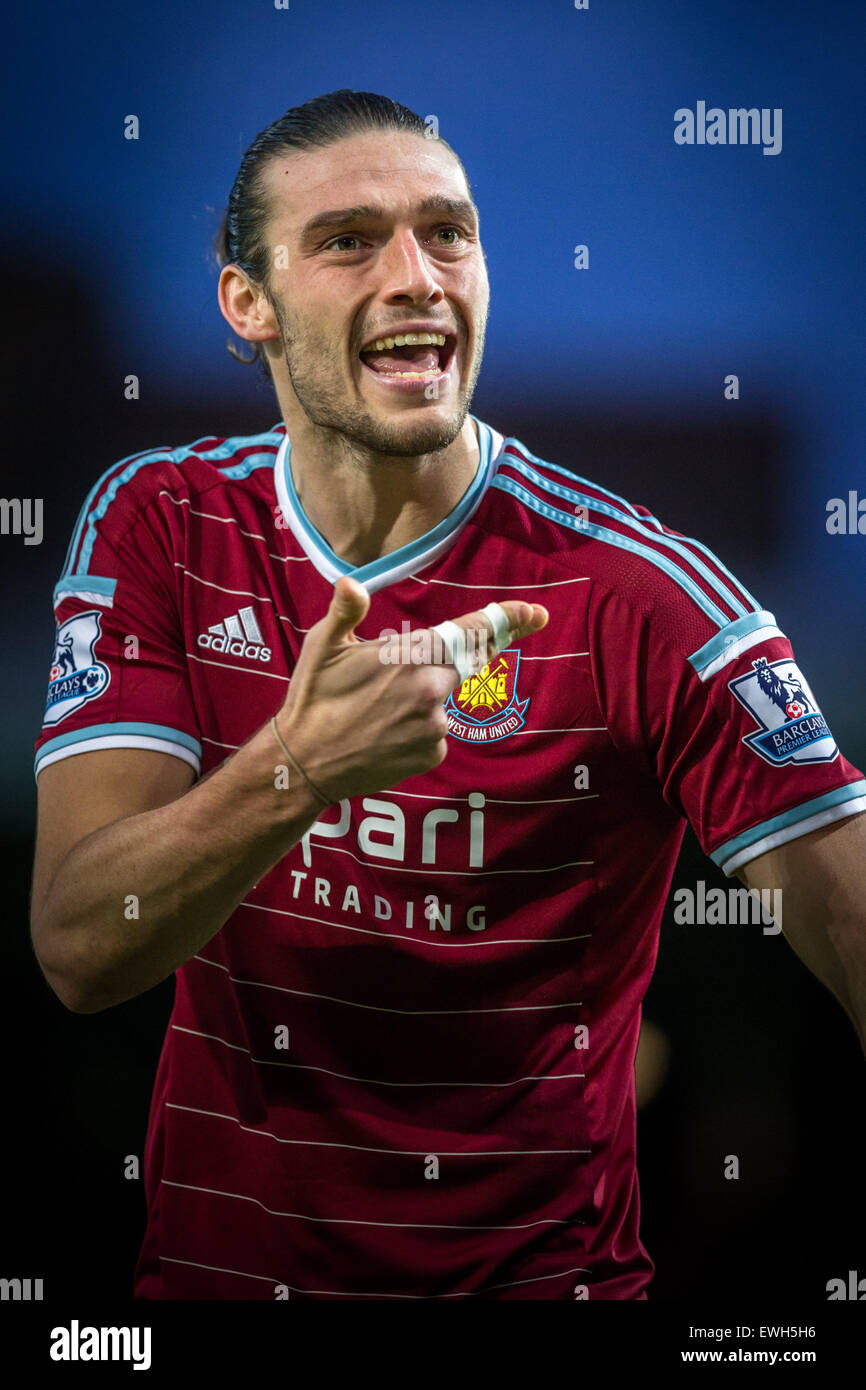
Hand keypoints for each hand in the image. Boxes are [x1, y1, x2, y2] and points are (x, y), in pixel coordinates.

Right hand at [276, 575, 547, 801]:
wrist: (305, 764)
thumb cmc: (312, 699)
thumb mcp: (322, 646)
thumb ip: (346, 611)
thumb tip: (351, 582)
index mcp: (410, 655)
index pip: (471, 631)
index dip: (507, 619)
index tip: (534, 613)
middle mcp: (431, 689)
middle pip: (461, 664)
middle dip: (447, 660)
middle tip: (405, 673)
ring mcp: (435, 725)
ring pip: (442, 698)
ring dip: (421, 697)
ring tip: (374, 709)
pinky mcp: (432, 753)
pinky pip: (435, 731)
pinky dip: (416, 727)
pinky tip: (382, 731)